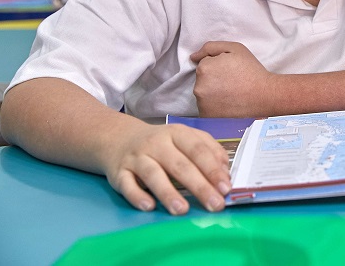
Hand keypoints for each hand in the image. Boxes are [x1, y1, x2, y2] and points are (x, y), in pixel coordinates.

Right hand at [102, 123, 230, 214]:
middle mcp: (156, 144)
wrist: (118, 138)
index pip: (198, 150)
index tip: (226, 188)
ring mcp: (136, 157)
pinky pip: (127, 184)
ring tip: (182, 210)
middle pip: (180, 165)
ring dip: (168, 193)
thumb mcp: (186, 138)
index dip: (213, 170)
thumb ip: (208, 151)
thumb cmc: (161, 143)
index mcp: (177, 134)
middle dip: (199, 186)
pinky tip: (148, 206)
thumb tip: (225, 172)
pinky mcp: (118, 172)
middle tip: (215, 204)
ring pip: (153, 175)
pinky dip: (136, 195)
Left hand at [191, 41, 275, 116]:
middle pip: (202, 80)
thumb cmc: (252, 71)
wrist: (265, 95)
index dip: (218, 67)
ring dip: (213, 93)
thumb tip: (193, 57)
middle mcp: (199, 87)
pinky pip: (206, 108)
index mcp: (204, 68)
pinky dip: (214, 106)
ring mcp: (202, 104)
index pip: (204, 65)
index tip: (231, 71)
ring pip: (204, 94)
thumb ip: (211, 47)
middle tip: (232, 82)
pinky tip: (228, 104)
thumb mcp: (235, 49)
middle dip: (213, 80)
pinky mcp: (207, 116)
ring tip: (231, 94)